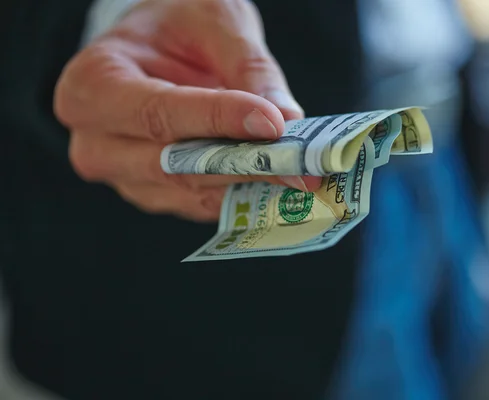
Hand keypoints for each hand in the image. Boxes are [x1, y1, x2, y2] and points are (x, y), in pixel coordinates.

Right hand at [54, 0, 319, 221]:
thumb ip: (248, 65)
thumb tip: (286, 118)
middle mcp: (97, 142)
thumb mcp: (213, 21)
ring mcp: (125, 177)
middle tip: (301, 163)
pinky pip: (200, 205)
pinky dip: (241, 196)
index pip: (157, 113)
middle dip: (242, 164)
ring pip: (191, 192)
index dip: (216, 120)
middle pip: (172, 165)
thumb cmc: (176, 29)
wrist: (157, 52)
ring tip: (300, 174)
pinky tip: (277, 184)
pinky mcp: (155, 195)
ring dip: (249, 185)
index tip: (272, 123)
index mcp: (92, 86)